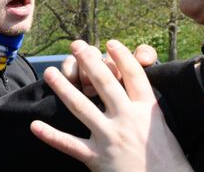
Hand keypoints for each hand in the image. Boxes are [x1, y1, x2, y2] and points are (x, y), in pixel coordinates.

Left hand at [31, 40, 190, 171]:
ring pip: (81, 106)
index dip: (121, 56)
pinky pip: (69, 144)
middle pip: (104, 82)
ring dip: (63, 87)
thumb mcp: (163, 126)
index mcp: (146, 110)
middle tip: (76, 45)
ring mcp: (110, 137)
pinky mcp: (97, 158)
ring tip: (50, 72)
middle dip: (89, 61)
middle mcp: (127, 119)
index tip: (110, 43)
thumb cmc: (168, 160)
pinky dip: (51, 136)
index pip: (133, 75)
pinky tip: (35, 125)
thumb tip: (136, 86)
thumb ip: (147, 107)